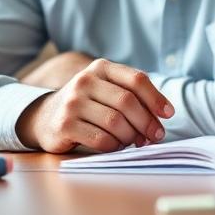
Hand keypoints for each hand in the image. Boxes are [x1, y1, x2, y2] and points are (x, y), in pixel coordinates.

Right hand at [15, 58, 174, 153]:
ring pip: (115, 122)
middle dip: (146, 122)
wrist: (46, 116)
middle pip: (128, 102)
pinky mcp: (65, 124)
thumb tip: (161, 117)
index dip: (156, 98)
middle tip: (154, 136)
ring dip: (130, 136)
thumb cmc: (88, 104)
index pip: (136, 80)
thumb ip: (131, 95)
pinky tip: (115, 146)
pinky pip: (101, 139)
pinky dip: (114, 146)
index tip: (169, 114)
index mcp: (101, 67)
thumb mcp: (106, 89)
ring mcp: (73, 102)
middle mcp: (85, 81)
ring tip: (133, 142)